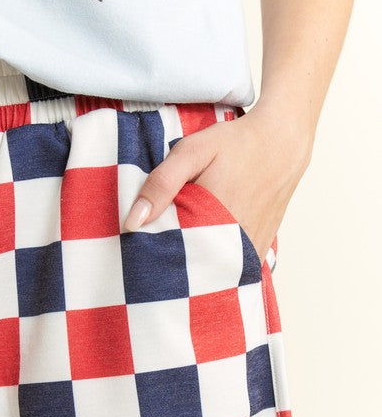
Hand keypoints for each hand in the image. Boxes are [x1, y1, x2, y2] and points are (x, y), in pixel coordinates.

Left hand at [123, 101, 313, 265]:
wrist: (283, 142)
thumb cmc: (234, 143)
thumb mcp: (191, 152)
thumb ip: (161, 184)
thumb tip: (132, 223)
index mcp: (213, 219)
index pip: (172, 255)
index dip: (154, 255)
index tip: (140, 253)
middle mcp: (236, 241)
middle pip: (193, 269)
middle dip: (173, 266)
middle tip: (156, 258)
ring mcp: (251, 249)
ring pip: (214, 273)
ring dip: (195, 269)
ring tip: (178, 258)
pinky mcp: (260, 250)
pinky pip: (233, 270)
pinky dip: (216, 266)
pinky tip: (203, 256)